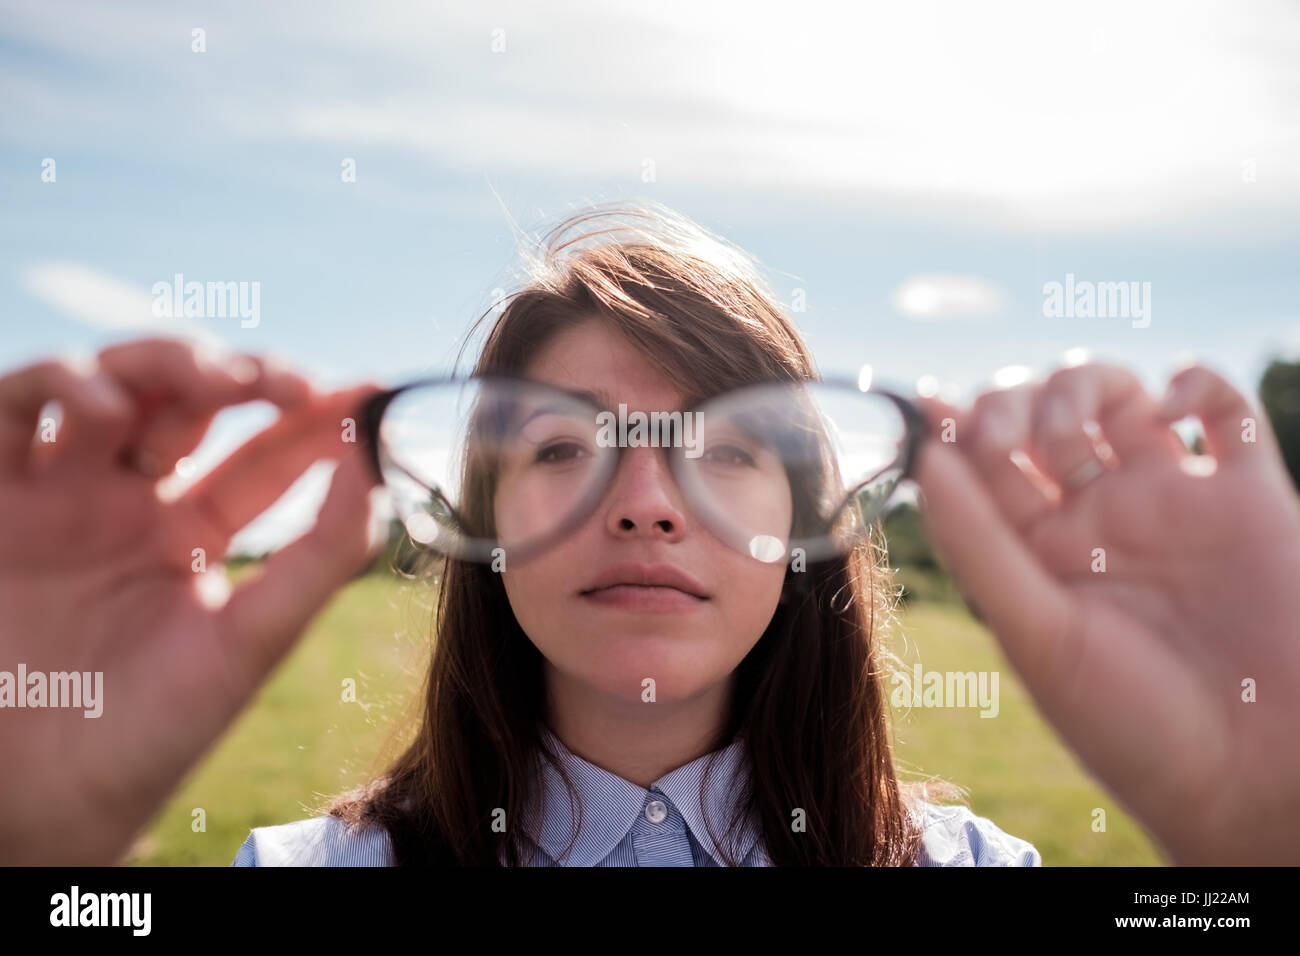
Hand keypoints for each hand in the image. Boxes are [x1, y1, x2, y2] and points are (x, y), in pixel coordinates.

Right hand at [0, 338, 381, 863]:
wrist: (41, 798)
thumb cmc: (151, 730)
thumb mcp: (252, 641)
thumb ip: (320, 558)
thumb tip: (379, 470)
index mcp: (195, 533)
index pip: (264, 454)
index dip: (313, 417)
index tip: (367, 393)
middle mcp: (131, 502)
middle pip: (189, 401)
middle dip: (241, 375)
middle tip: (285, 382)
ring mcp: (61, 494)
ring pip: (111, 384)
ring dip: (162, 363)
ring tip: (211, 382)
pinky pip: (11, 410)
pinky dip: (58, 384)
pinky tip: (107, 406)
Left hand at [912, 359, 1299, 863]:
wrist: (1254, 778)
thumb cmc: (1133, 724)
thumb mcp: (1037, 636)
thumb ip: (980, 544)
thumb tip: (926, 457)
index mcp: (1037, 554)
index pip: (981, 467)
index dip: (955, 430)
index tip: (930, 406)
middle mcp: (1098, 520)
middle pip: (1041, 420)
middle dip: (1014, 405)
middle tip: (1006, 437)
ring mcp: (1172, 504)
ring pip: (1120, 400)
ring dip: (1086, 385)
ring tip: (1077, 426)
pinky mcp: (1249, 499)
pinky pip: (1226, 412)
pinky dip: (1199, 383)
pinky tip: (1172, 401)